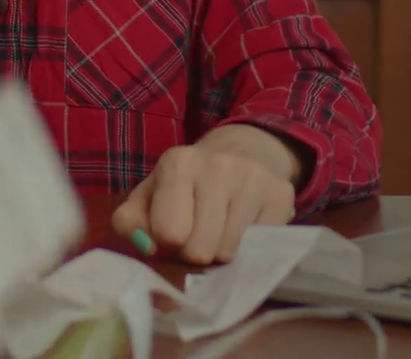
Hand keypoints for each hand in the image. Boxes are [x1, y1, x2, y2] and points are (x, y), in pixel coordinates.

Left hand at [110, 124, 299, 264]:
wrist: (238, 156)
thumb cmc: (184, 187)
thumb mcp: (148, 198)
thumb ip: (130, 223)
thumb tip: (147, 247)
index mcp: (178, 163)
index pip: (169, 233)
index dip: (168, 245)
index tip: (172, 236)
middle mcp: (217, 165)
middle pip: (199, 249)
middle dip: (195, 253)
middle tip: (198, 238)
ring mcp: (253, 178)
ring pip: (229, 252)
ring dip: (221, 253)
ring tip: (219, 233)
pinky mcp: (280, 194)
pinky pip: (259, 247)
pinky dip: (248, 247)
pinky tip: (244, 227)